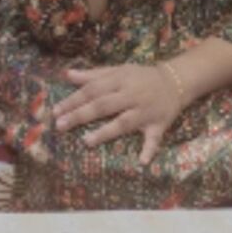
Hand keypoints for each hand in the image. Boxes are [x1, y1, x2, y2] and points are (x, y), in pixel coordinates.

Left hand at [51, 64, 182, 165]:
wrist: (175, 81)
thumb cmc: (141, 77)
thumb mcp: (119, 71)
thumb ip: (94, 75)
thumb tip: (68, 74)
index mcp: (121, 79)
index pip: (93, 89)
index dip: (74, 99)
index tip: (56, 111)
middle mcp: (132, 95)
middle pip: (104, 105)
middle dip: (81, 115)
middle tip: (60, 125)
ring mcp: (145, 111)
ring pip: (124, 122)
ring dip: (106, 132)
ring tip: (87, 141)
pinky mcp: (158, 125)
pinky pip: (154, 138)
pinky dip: (149, 149)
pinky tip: (142, 161)